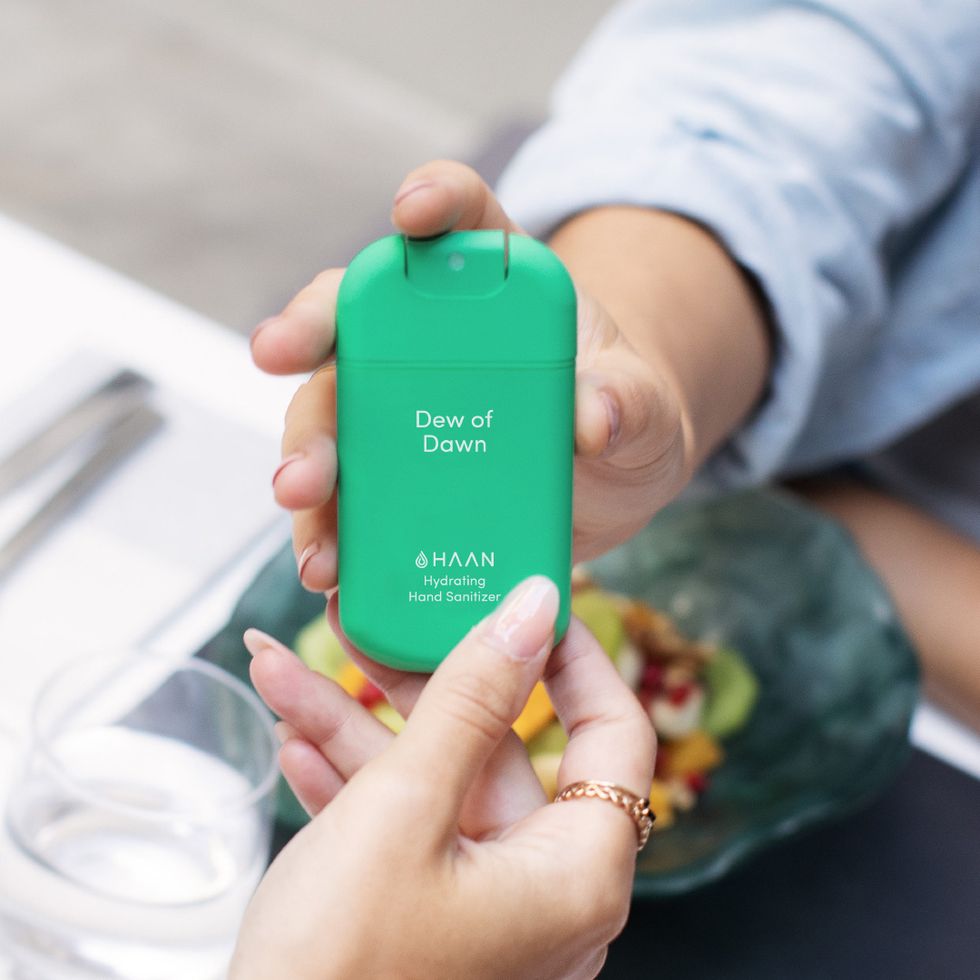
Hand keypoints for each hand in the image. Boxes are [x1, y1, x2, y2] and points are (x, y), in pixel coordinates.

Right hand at [231, 577, 655, 979]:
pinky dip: (350, 785)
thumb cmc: (340, 972)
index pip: (614, 732)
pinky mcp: (427, 917)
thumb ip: (472, 697)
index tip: (523, 603)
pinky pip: (402, 828)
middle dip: (415, 684)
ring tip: (288, 675)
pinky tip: (294, 741)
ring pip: (435, 783)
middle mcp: (541, 891)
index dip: (573, 657)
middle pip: (499, 749)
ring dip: (356, 729)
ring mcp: (482, 906)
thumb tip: (532, 608)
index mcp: (574, 873)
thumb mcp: (404, 807)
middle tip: (370, 626)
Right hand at [251, 160, 692, 589]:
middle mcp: (428, 341)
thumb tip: (593, 420)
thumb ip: (629, 400)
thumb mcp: (644, 407)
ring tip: (311, 518)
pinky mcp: (394, 480)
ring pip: (331, 418)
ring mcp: (401, 411)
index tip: (412, 213)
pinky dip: (333, 537)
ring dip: (307, 463)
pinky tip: (332, 574)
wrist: (614, 481)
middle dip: (308, 336)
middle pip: (355, 319)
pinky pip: (348, 502)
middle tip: (279, 361)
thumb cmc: (625, 417)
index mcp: (495, 290)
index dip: (435, 201)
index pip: (463, 221)